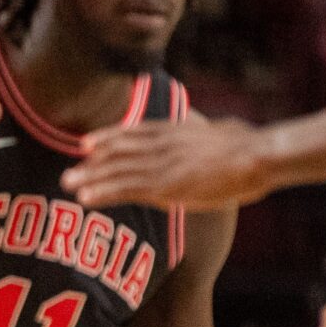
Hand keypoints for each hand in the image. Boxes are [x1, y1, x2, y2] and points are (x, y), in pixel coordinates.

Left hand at [64, 117, 272, 212]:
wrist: (257, 155)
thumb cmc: (249, 146)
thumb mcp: (221, 130)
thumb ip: (204, 131)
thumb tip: (207, 128)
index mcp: (174, 130)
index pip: (133, 132)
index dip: (108, 138)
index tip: (88, 144)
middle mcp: (161, 145)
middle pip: (119, 152)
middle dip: (93, 162)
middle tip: (70, 171)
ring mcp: (161, 165)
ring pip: (117, 171)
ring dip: (90, 178)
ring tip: (68, 184)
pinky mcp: (165, 186)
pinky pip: (126, 189)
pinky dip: (104, 193)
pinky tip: (86, 198)